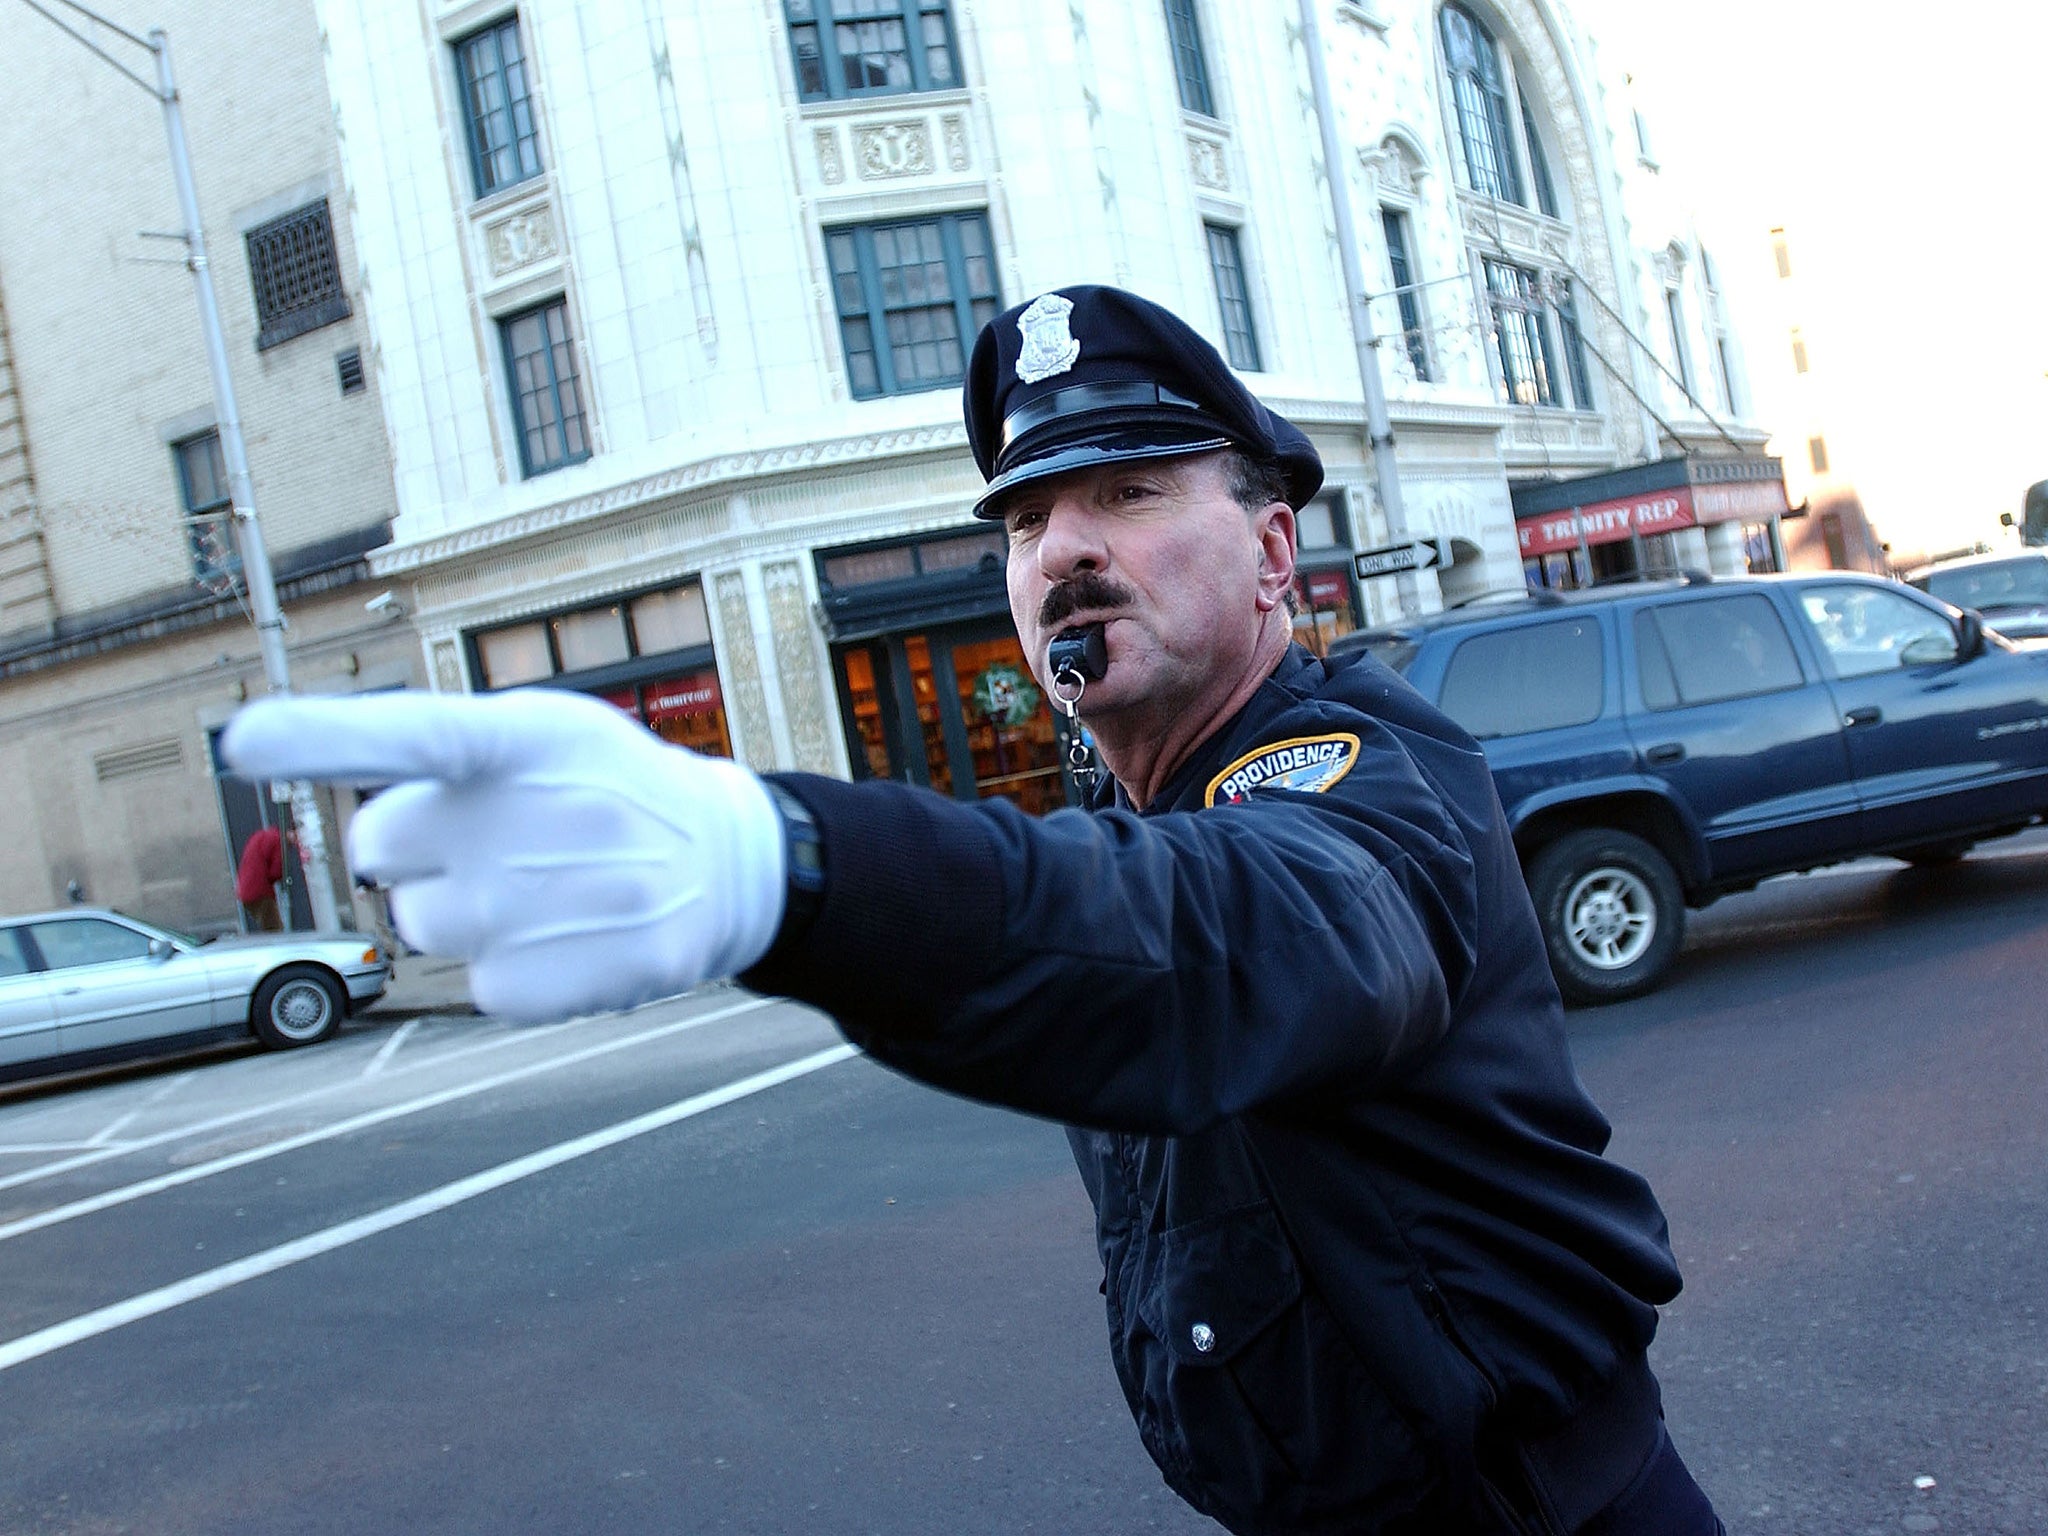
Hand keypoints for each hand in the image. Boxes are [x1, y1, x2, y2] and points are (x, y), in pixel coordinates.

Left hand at [222, 690, 786, 1022]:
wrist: (731, 864)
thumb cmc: (608, 790)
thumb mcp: (549, 733)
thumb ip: (446, 748)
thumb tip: (344, 814)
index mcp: (527, 739)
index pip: (409, 735)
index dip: (320, 738)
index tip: (240, 741)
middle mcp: (538, 818)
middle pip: (381, 848)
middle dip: (420, 847)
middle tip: (502, 839)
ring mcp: (554, 904)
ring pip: (424, 924)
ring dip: (465, 911)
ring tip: (547, 889)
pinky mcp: (566, 978)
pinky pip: (481, 984)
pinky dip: (514, 968)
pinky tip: (570, 936)